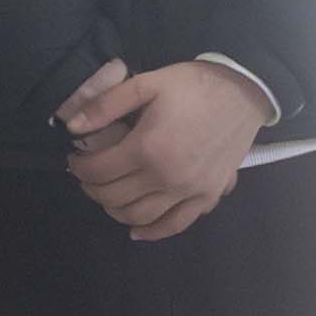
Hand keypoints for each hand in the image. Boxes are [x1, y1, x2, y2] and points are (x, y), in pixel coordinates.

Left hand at [57, 58, 270, 242]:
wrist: (244, 93)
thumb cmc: (194, 86)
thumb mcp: (147, 83)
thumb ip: (106, 105)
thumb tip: (71, 126)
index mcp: (147, 148)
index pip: (99, 171)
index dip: (79, 167)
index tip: (74, 159)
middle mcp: (165, 177)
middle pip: (114, 197)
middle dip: (92, 188)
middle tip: (88, 175)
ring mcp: (188, 192)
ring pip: (139, 216)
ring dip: (115, 211)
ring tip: (107, 195)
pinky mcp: (207, 197)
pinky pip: (175, 225)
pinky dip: (153, 232)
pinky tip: (136, 230)